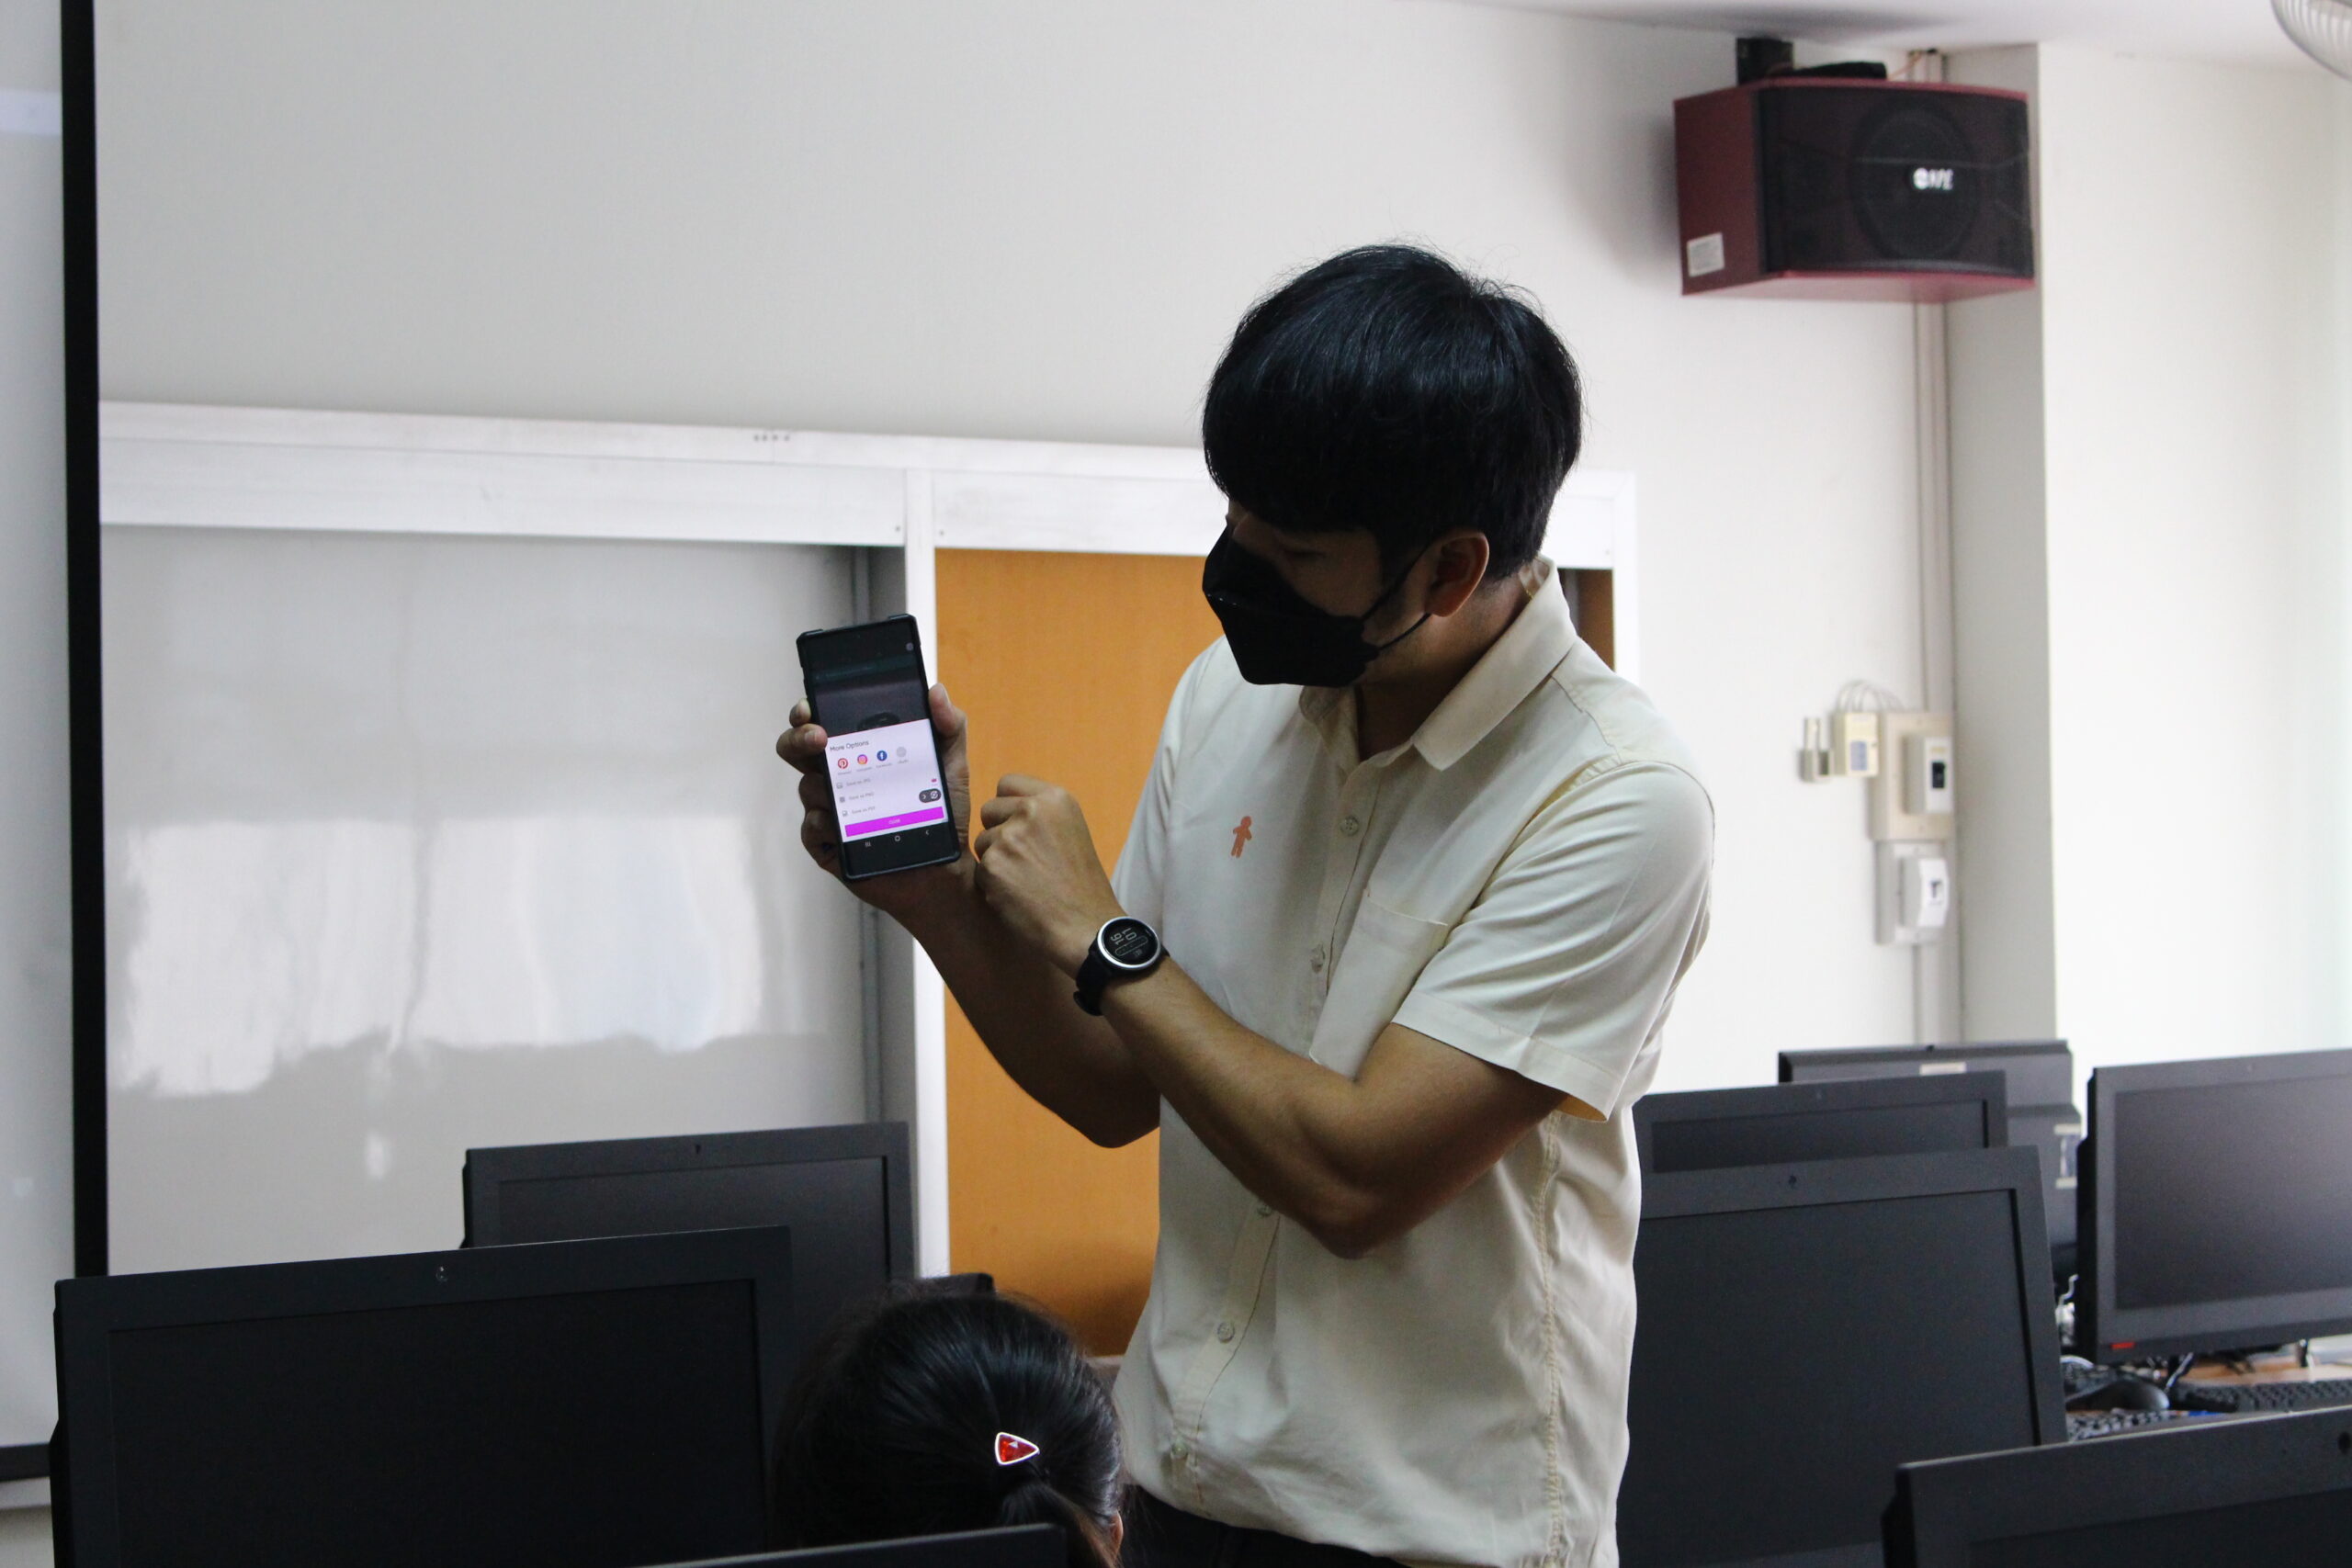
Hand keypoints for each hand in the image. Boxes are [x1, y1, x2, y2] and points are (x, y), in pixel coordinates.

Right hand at [775, 683, 973, 922]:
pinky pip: (811, 828)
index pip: (821, 723)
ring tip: (857, 795)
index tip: (809, 707)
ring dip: (827, 787)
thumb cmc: (942, 813)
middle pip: (797, 750)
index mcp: (858, 753)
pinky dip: (824, 824)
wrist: (944, 868)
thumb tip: (936, 691)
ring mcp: (829, 811)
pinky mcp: (827, 845)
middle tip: (819, 739)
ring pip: (808, 788)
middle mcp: (837, 778)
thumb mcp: (951, 765)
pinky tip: (842, 827)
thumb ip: (949, 726)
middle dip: (798, 739)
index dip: (807, 712)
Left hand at [972, 776, 1123, 974]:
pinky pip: (978, 869)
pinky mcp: (992, 865)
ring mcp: (1009, 837)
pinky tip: (1016, 897)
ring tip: (1024, 882)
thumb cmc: (1083, 887)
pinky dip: (992, 885)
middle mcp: (1031, 810)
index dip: (1008, 807)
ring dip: (994, 860)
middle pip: (989, 810)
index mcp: (1056, 799)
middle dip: (998, 832)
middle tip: (1023, 860)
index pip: (1008, 783)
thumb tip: (1006, 813)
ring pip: (982, 841)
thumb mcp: (1071, 833)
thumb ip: (1040, 817)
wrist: (1086, 928)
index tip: (1020, 828)